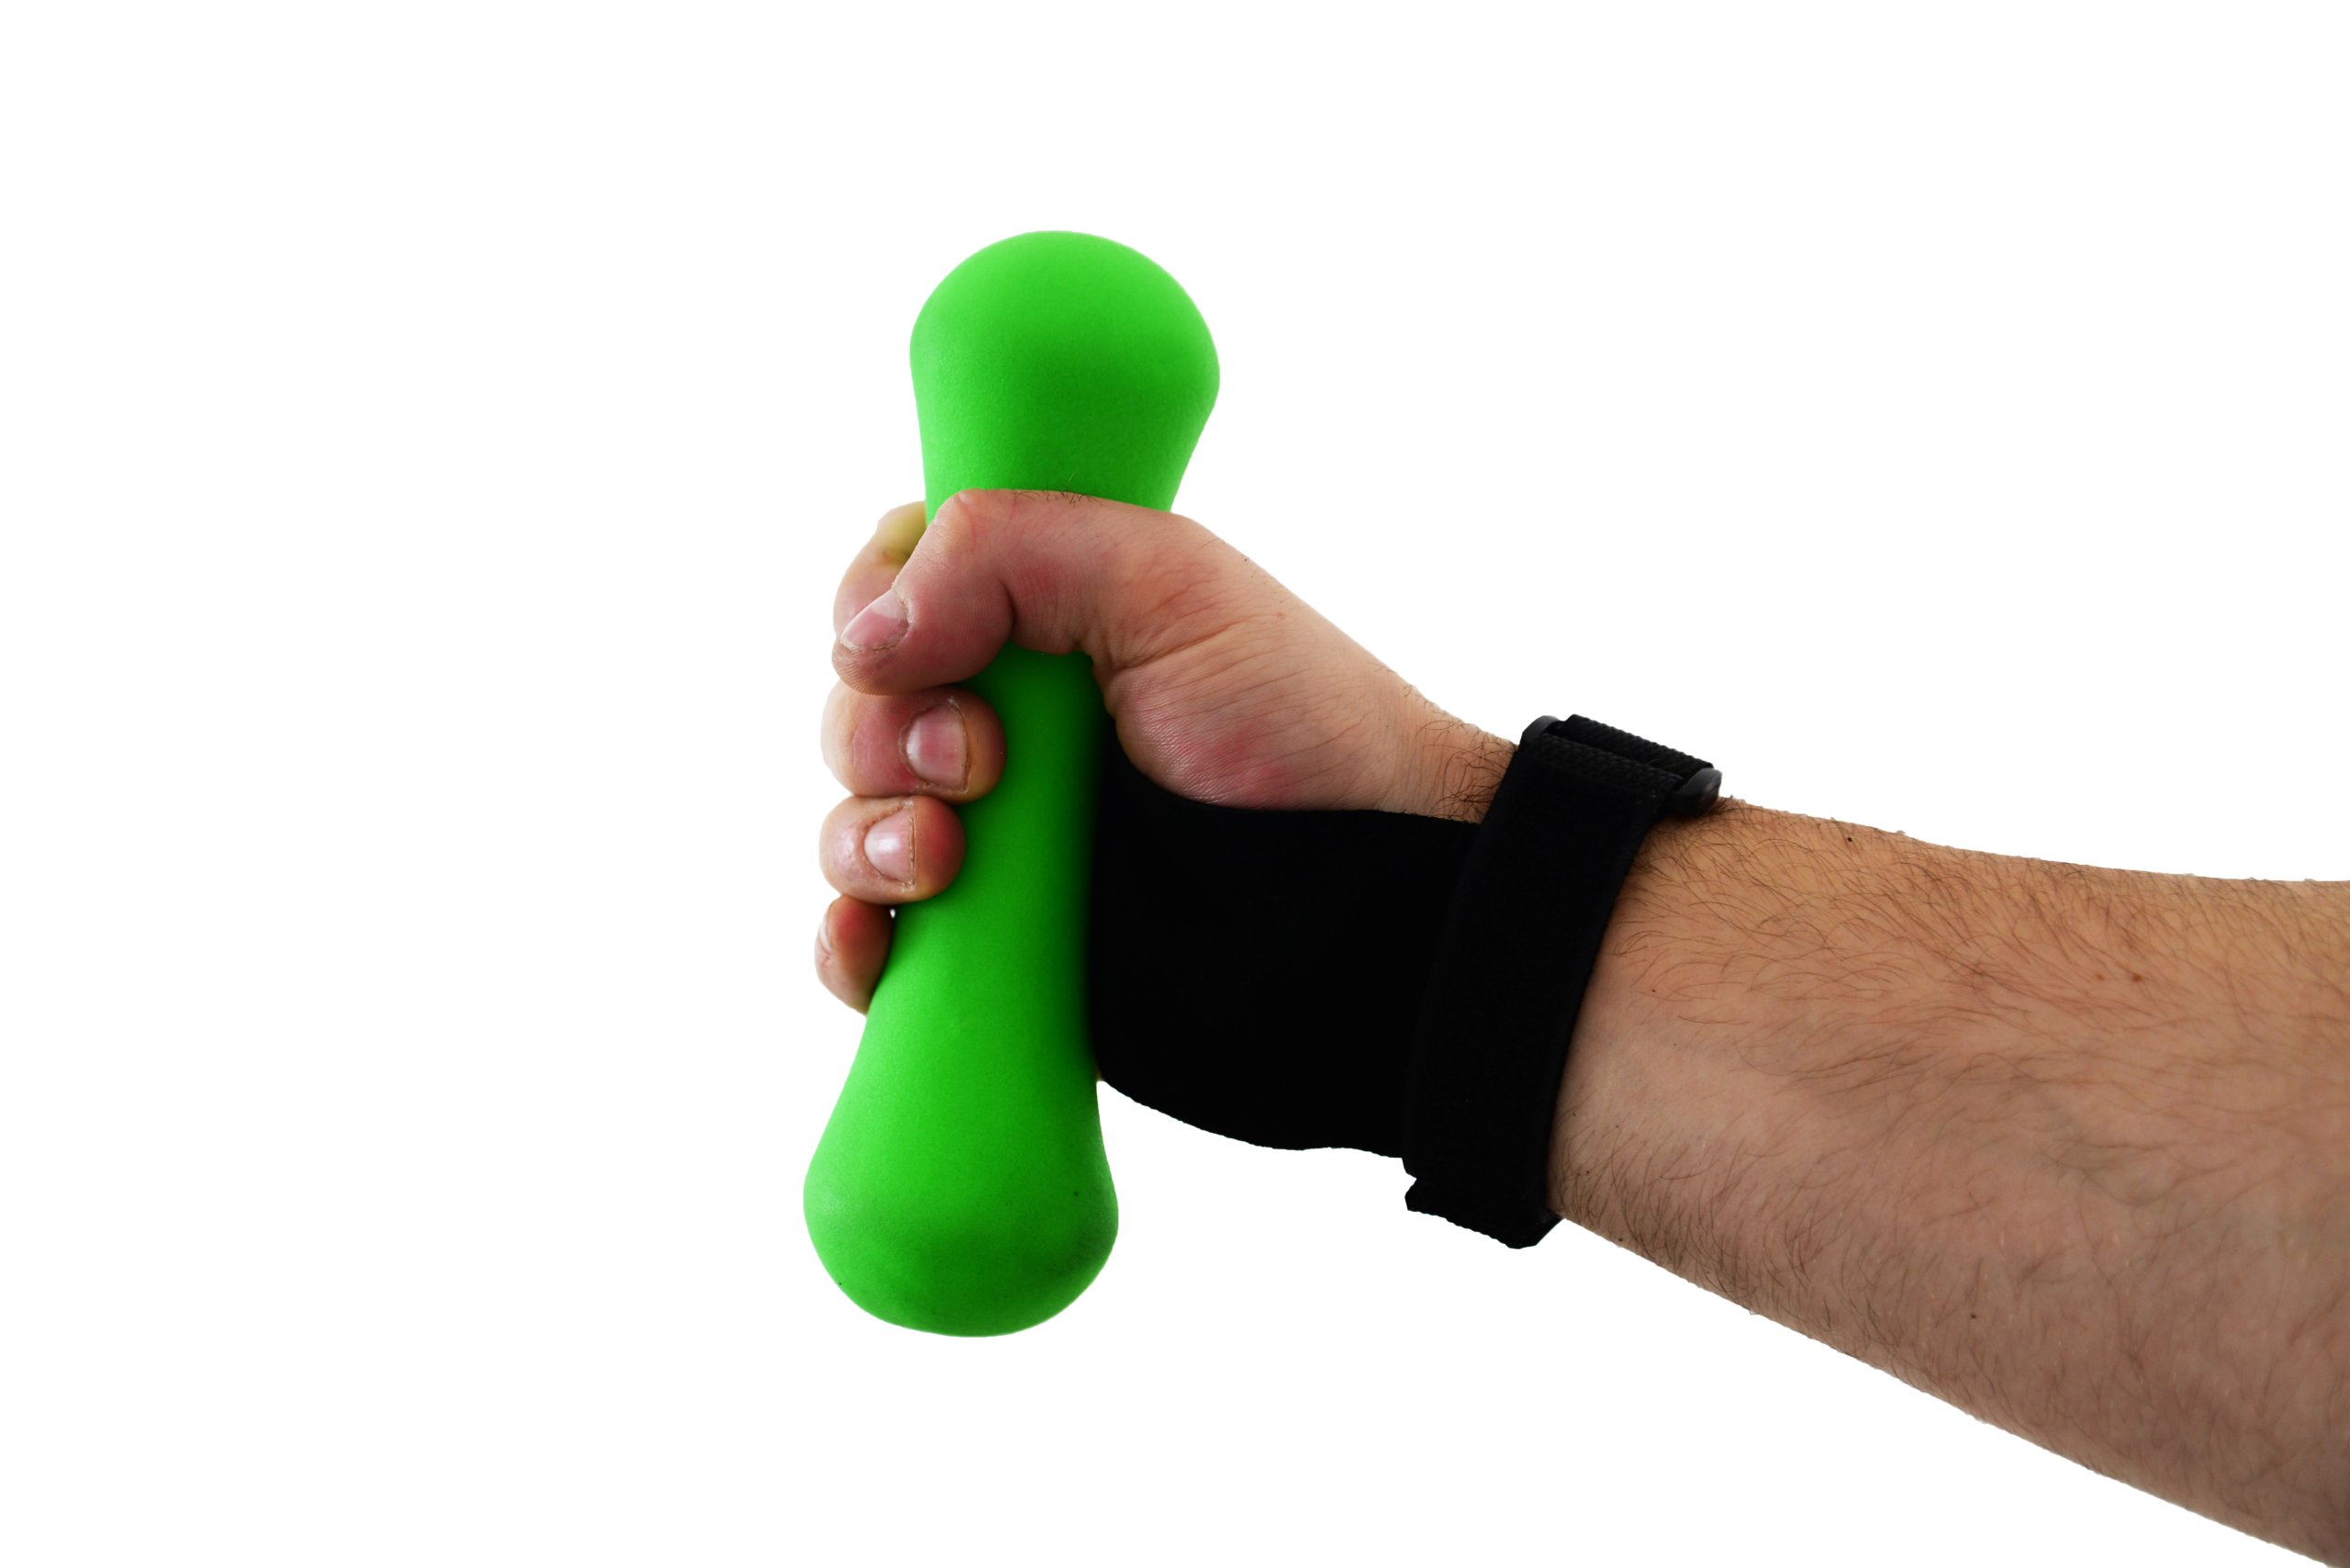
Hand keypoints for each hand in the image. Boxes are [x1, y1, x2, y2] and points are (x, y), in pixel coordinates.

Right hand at [814, 488, 1507, 1010]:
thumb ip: (1008, 551)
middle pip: (855, 705)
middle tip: (985, 768)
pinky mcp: (993, 945)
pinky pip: (867, 943)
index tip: (927, 649)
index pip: (888, 579)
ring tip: (950, 861)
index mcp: (1041, 610)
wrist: (1364, 908)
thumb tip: (864, 637)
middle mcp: (1005, 716)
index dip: (876, 607)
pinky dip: (851, 942)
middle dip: (884, 735)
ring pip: (847, 821)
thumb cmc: (1298, 729)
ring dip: (864, 837)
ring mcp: (995, 834)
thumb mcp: (1168, 582)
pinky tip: (884, 942)